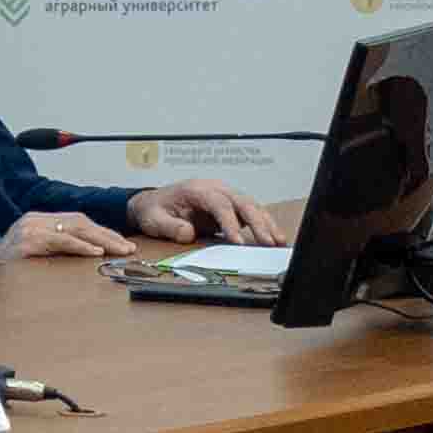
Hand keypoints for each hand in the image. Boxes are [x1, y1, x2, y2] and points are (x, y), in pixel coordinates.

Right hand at [2, 209, 129, 261]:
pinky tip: (95, 252)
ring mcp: (30, 228)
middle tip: (128, 249)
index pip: (77, 220)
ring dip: (101, 239)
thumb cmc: (11, 268)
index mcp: (38, 221)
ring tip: (119, 250)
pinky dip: (80, 245)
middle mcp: (34, 220)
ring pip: (74, 228)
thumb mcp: (38, 254)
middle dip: (107, 235)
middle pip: (80, 222)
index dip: (102, 231)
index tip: (121, 244)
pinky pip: (60, 240)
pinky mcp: (28, 240)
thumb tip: (95, 252)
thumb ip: (60, 248)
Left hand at [128, 178, 277, 248]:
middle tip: (269, 243)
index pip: (219, 204)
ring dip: (267, 223)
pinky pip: (252, 213)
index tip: (238, 242)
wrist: (153, 203)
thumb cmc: (154, 210)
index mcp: (196, 190)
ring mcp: (225, 196)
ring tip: (279, 242)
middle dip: (257, 223)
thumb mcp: (153, 219)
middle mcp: (215, 189)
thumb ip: (169, 226)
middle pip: (242, 202)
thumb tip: (188, 233)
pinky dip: (264, 224)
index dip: (230, 222)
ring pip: (252, 206)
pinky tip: (275, 238)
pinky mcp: (231, 207)